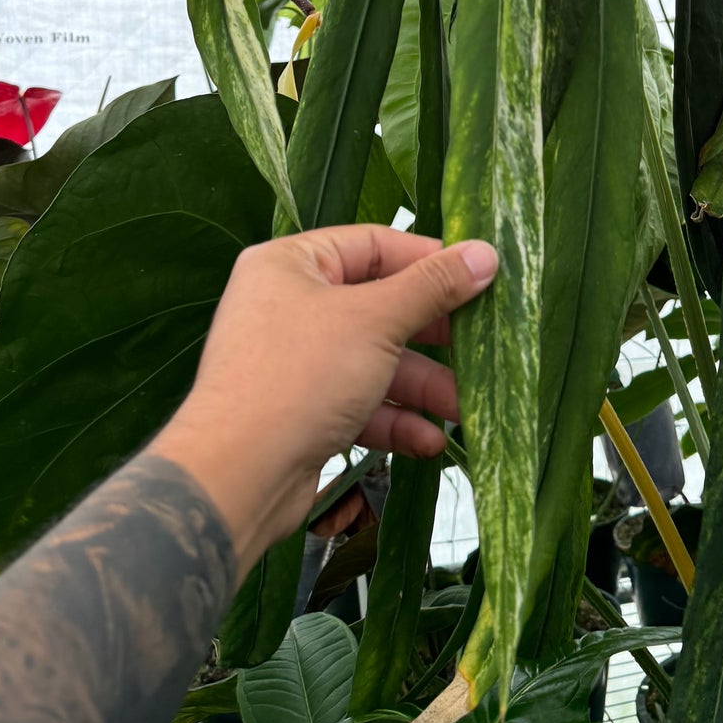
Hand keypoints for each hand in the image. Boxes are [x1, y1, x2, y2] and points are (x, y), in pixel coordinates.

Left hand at [152, 226, 496, 577]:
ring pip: (373, 361)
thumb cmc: (300, 376)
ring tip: (464, 407)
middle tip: (479, 346)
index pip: (374, 245)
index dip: (430, 261)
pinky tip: (429, 439)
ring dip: (421, 385)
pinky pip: (358, 402)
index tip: (481, 278)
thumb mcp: (376, 321)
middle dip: (432, 335)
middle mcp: (288, 306)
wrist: (237, 476)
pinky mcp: (300, 411)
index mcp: (292, 264)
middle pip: (379, 307)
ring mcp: (293, 362)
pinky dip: (394, 418)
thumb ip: (432, 286)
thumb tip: (485, 253)